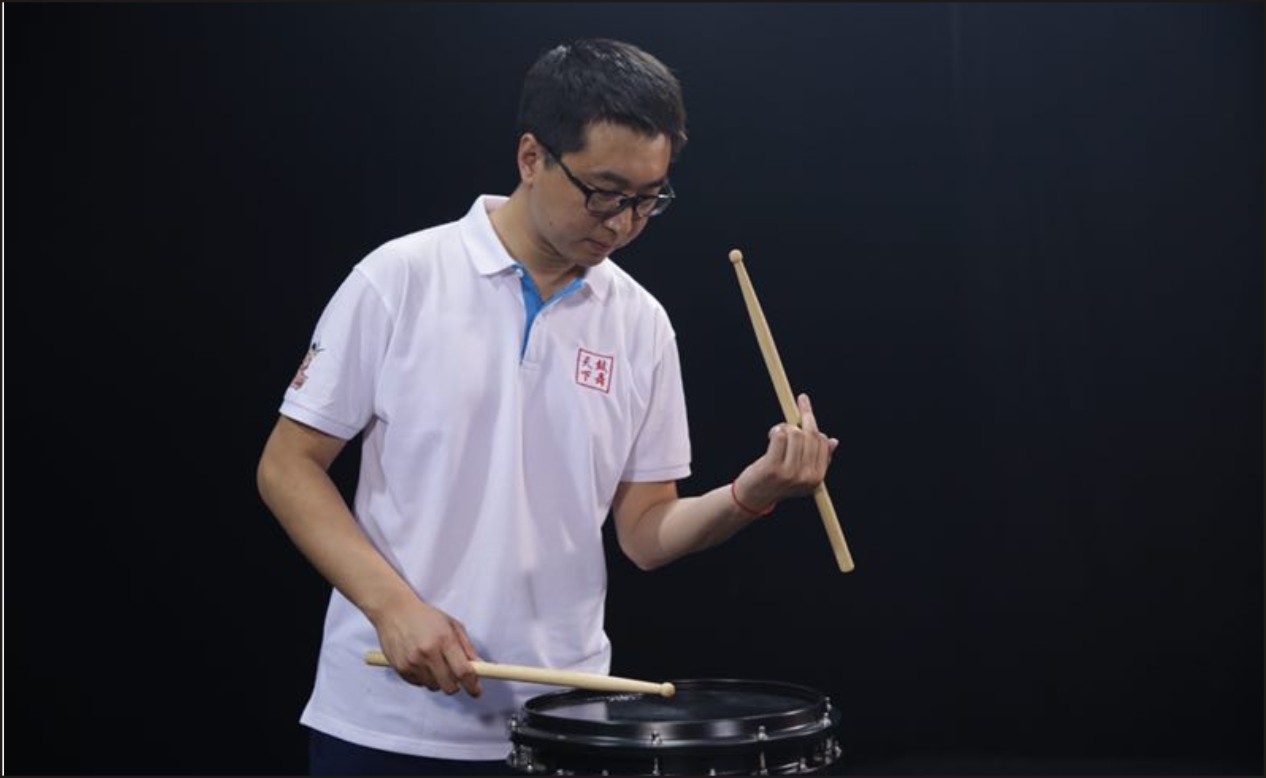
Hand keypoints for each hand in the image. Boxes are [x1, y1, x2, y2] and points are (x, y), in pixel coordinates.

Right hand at [372, 595, 482, 697]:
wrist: (394, 610)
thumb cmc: (426, 616)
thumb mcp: (452, 625)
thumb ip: (467, 648)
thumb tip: (481, 667)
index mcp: (444, 640)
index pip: (463, 671)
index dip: (473, 685)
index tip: (477, 691)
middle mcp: (428, 653)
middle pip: (449, 686)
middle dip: (456, 685)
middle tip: (455, 676)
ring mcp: (412, 662)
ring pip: (434, 687)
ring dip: (439, 681)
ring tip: (434, 663)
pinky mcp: (400, 668)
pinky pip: (419, 684)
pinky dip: (424, 678)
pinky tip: (421, 662)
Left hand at [734, 393, 838, 510]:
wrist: (754, 498)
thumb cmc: (777, 482)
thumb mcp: (802, 473)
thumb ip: (819, 458)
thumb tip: (834, 441)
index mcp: (817, 477)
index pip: (822, 441)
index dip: (811, 418)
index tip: (803, 402)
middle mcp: (806, 477)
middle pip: (809, 435)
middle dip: (797, 420)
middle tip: (786, 417)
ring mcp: (790, 473)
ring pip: (794, 433)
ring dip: (783, 428)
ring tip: (776, 435)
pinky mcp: (772, 468)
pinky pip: (779, 436)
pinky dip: (775, 431)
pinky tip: (771, 437)